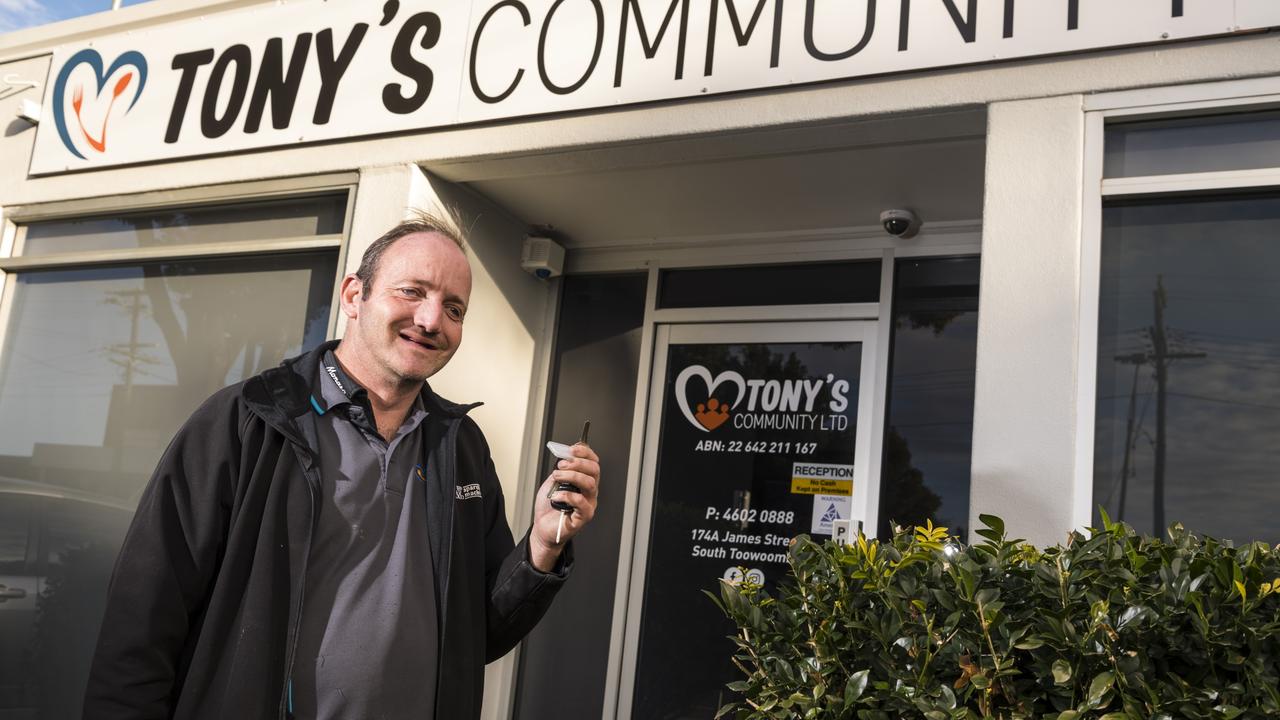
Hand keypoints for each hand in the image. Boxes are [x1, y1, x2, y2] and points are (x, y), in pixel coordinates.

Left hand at [529, 442, 598, 571]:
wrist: (543, 526)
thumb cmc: (549, 505)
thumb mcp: (553, 480)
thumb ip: (561, 468)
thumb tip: (564, 454)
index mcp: (584, 480)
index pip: (593, 462)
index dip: (585, 452)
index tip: (572, 449)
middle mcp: (589, 491)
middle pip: (594, 470)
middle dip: (577, 463)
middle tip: (561, 465)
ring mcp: (588, 504)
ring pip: (590, 484)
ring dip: (572, 476)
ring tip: (557, 477)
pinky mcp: (583, 517)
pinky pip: (581, 502)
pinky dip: (567, 495)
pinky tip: (556, 496)